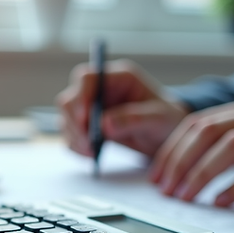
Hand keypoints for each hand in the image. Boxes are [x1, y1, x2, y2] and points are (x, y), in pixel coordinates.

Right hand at [56, 60, 188, 157]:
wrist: (167, 134)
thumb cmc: (167, 119)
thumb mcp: (158, 119)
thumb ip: (134, 119)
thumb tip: (105, 125)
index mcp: (118, 77)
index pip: (87, 78)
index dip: (81, 97)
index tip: (85, 120)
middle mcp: (100, 89)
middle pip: (70, 99)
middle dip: (75, 123)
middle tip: (88, 144)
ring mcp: (91, 107)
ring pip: (66, 118)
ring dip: (74, 136)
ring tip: (91, 152)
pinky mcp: (88, 125)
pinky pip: (71, 134)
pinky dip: (76, 145)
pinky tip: (90, 154)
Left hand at [151, 95, 233, 207]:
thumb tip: (198, 168)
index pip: (201, 122)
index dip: (173, 150)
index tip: (158, 177)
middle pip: (208, 130)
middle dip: (179, 162)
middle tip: (165, 190)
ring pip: (231, 146)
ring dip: (201, 174)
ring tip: (187, 198)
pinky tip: (222, 203)